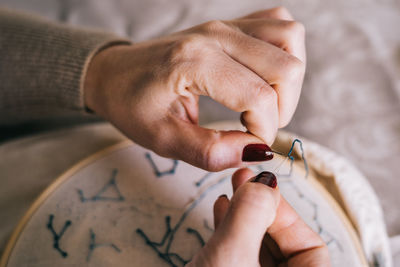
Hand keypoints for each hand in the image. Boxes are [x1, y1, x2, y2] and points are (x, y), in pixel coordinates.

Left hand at [84, 7, 304, 170]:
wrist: (114, 73)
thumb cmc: (132, 105)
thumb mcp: (163, 139)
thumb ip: (210, 151)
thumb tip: (257, 152)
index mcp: (194, 62)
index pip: (259, 96)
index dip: (265, 130)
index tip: (248, 145)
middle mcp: (215, 35)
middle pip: (286, 67)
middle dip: (282, 108)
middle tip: (256, 127)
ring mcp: (224, 24)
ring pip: (289, 39)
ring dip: (288, 80)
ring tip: (265, 103)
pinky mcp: (229, 24)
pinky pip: (277, 26)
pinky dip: (283, 52)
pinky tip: (263, 76)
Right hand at [188, 168, 329, 265]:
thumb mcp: (233, 255)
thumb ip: (252, 213)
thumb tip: (264, 180)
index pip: (311, 247)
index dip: (286, 214)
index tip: (259, 190)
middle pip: (283, 243)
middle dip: (261, 209)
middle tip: (243, 181)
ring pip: (258, 246)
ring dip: (244, 216)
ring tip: (229, 190)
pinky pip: (241, 253)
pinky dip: (232, 230)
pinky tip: (220, 210)